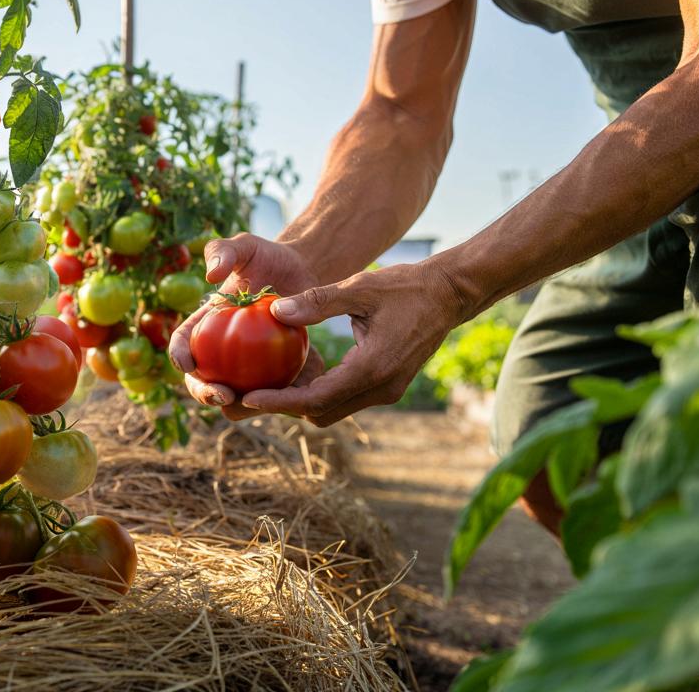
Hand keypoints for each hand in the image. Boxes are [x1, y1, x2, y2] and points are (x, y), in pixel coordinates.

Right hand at [168, 233, 321, 419]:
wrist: (302, 271)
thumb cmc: (268, 257)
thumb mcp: (245, 246)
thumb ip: (223, 251)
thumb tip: (211, 277)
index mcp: (205, 323)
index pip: (184, 343)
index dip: (179, 356)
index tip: (188, 364)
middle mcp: (220, 348)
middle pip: (202, 378)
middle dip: (204, 393)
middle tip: (224, 396)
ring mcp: (245, 364)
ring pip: (232, 394)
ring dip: (235, 406)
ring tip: (249, 404)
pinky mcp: (271, 372)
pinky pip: (267, 392)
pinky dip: (270, 400)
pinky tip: (283, 400)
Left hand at [239, 261, 469, 425]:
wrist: (449, 295)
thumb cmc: (406, 286)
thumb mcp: (360, 287)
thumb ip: (318, 302)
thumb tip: (276, 311)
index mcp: (373, 369)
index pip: (317, 399)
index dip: (281, 402)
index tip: (249, 398)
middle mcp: (381, 388)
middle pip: (321, 413)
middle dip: (284, 407)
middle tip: (249, 393)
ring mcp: (387, 391)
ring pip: (333, 410)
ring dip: (301, 402)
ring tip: (266, 385)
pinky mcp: (387, 386)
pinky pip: (345, 399)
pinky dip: (319, 393)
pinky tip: (296, 375)